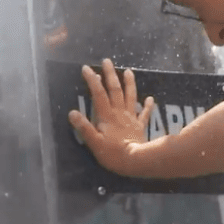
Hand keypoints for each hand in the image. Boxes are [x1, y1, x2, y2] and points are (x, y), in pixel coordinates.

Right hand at [67, 59, 155, 177]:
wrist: (136, 161)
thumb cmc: (113, 154)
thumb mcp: (94, 142)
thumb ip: (84, 127)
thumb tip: (72, 113)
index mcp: (107, 116)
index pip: (98, 94)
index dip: (92, 80)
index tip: (87, 68)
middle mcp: (119, 113)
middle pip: (115, 90)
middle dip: (110, 74)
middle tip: (107, 61)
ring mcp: (131, 119)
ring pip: (130, 97)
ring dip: (129, 83)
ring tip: (129, 71)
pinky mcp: (140, 127)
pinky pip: (144, 114)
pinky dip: (147, 106)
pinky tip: (150, 98)